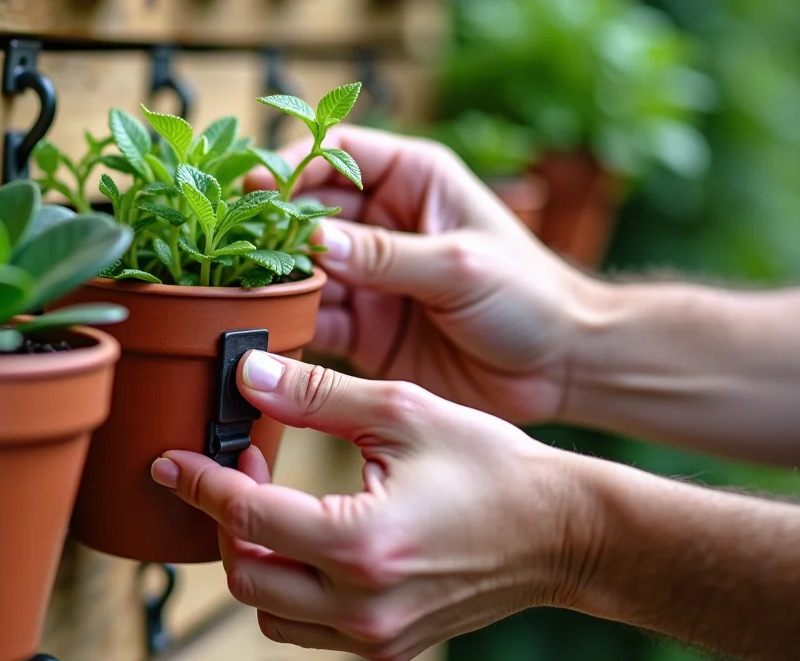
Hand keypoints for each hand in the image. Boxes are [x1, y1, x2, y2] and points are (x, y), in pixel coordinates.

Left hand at [150, 351, 596, 660]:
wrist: (562, 533)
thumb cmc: (493, 467)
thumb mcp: (403, 412)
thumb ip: (316, 395)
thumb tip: (248, 375)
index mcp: (361, 543)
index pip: (247, 519)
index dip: (200, 484)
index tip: (171, 461)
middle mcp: (362, 605)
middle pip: (245, 576)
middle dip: (226, 522)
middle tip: (243, 468)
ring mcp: (375, 635)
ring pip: (268, 611)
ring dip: (254, 560)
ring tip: (273, 504)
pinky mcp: (387, 647)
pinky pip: (306, 627)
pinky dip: (289, 589)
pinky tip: (306, 540)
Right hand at [246, 126, 606, 424]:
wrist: (561, 367)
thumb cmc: (530, 296)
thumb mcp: (460, 265)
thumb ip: (387, 255)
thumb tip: (315, 241)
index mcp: (412, 181)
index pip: (339, 154)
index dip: (294, 165)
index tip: (258, 187)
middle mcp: (381, 223)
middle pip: (307, 212)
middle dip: (271, 228)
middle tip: (237, 249)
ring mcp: (368, 276)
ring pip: (301, 268)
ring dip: (272, 279)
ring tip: (240, 292)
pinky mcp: (363, 327)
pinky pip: (312, 318)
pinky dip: (287, 323)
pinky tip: (264, 329)